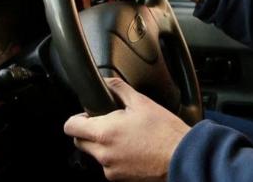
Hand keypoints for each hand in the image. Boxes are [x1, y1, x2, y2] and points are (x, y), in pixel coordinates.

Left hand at [64, 78, 190, 180]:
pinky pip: (109, 165)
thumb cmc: (165, 132)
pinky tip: (133, 149)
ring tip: (127, 136)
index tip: (88, 115)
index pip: (70, 127)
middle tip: (109, 123)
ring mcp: (110, 169)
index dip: (77, 118)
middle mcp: (103, 154)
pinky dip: (116, 157)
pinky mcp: (120, 178)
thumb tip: (107, 81)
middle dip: (89, 132)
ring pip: (96, 154)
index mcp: (104, 133)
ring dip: (104, 144)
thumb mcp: (142, 102)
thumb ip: (119, 89)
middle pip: (79, 141)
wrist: (182, 157)